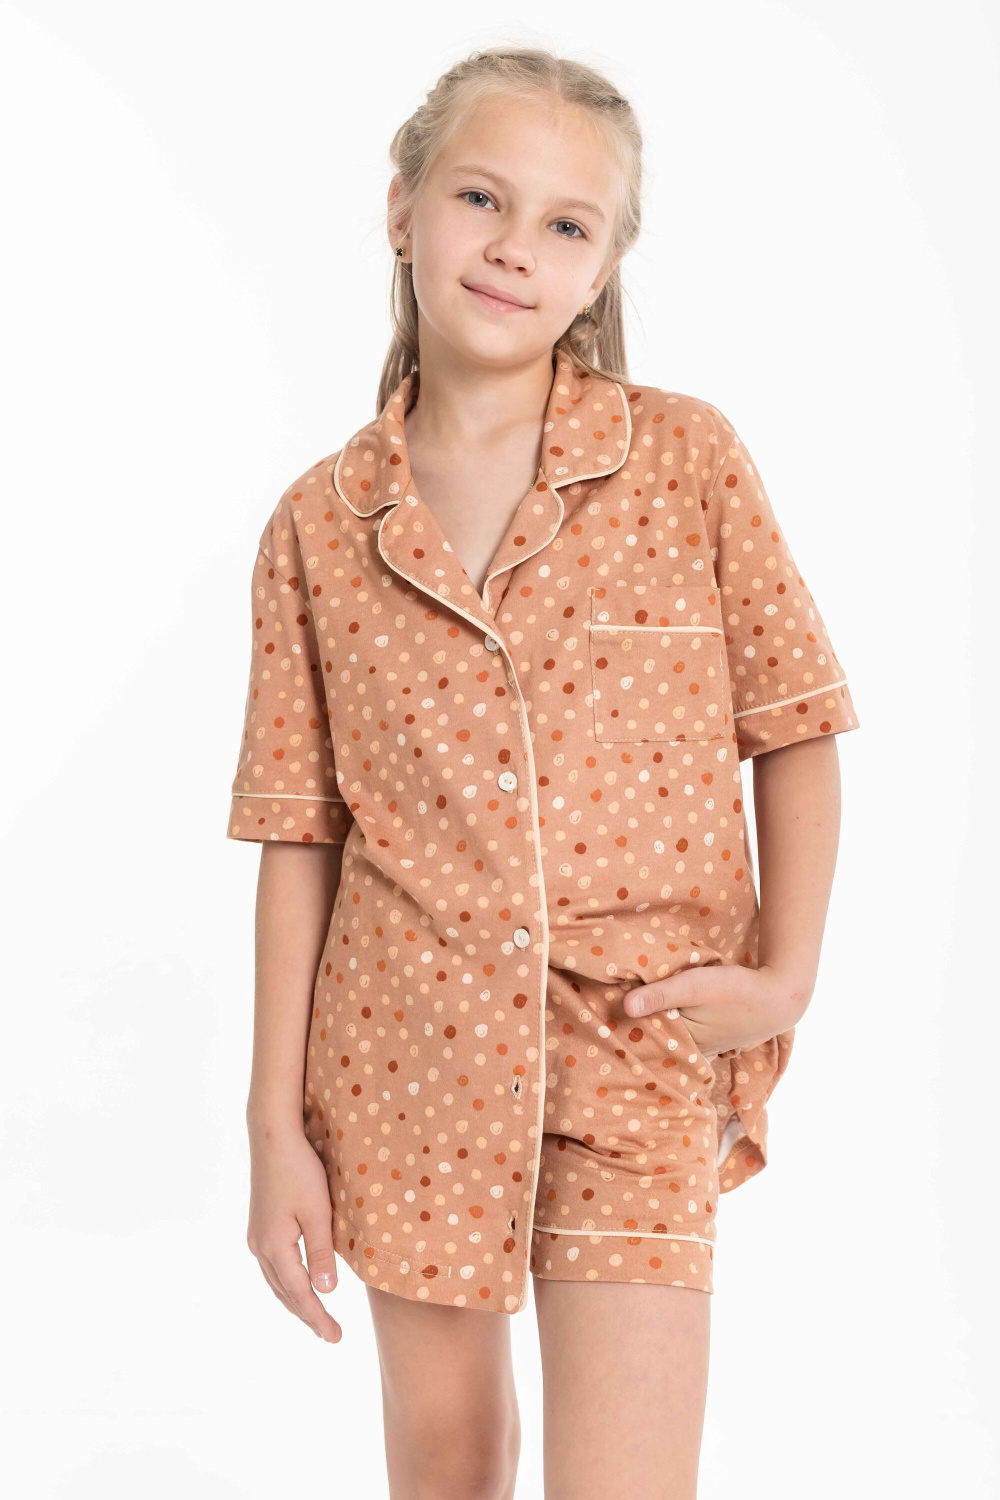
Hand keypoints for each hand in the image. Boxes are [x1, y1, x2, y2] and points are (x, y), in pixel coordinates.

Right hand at [246, 1122, 342, 1342]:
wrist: (272, 1137)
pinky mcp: (260, 1226)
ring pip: (277, 1282)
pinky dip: (288, 1283)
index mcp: (274, 1246)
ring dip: (296, 1301)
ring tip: (316, 1319)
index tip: (335, 1337)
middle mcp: (259, 1247)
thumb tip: (326, 1292)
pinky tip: (299, 1285)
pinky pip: (274, 1267)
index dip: (318, 1317)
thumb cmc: (300, 1171)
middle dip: (307, 1315)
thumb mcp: (317, 1212)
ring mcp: (256, 1237)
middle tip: (331, 1336)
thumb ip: (321, 1253)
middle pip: (285, 1293)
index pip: (299, 1293)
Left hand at [621, 963, 809, 1060]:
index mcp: (683, 1045)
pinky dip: (670, 1028)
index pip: (642, 1037)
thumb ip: (661, 994)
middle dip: (634, 1027)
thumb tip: (625, 1006)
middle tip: (606, 1009)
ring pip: (668, 1039)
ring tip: (624, 1013)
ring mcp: (702, 1049)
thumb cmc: (736, 990)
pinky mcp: (710, 1040)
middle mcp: (691, 1053)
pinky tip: (658, 1016)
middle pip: (654, 1040)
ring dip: (652, 1027)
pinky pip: (682, 1037)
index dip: (621, 1024)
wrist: (778, 997)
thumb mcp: (694, 985)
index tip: (601, 1010)